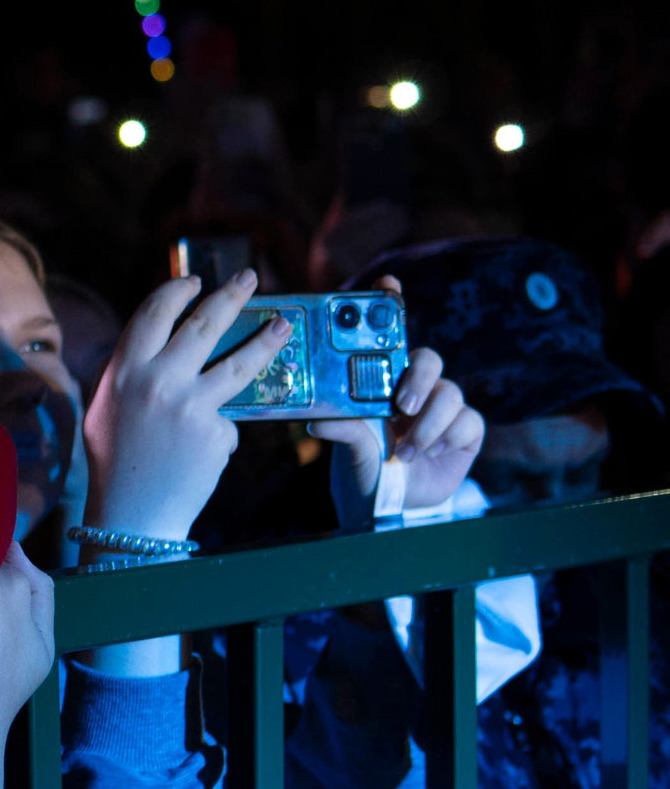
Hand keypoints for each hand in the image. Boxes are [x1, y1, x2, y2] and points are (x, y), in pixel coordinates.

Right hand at [82, 270, 293, 541]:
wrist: (130, 514)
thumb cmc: (115, 460)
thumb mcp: (105, 407)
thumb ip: (128, 372)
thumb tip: (161, 342)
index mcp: (123, 370)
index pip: (154, 313)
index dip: (177, 291)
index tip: (196, 281)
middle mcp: (156, 381)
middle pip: (204, 323)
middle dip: (231, 294)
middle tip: (250, 278)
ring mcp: (189, 406)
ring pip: (239, 361)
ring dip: (266, 338)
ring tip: (284, 325)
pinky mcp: (215, 432)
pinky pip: (229, 417)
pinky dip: (222, 426)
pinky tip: (207, 445)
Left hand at [312, 279, 485, 518]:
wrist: (387, 504)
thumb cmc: (361, 467)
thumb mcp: (348, 449)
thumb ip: (343, 432)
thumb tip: (319, 423)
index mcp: (380, 382)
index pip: (389, 337)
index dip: (391, 305)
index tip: (388, 284)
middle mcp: (413, 388)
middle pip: (429, 359)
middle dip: (419, 377)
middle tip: (403, 404)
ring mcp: (441, 406)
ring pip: (451, 393)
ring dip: (429, 424)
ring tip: (407, 450)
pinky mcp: (465, 431)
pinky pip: (468, 422)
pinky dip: (448, 438)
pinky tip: (429, 453)